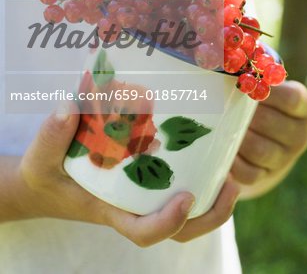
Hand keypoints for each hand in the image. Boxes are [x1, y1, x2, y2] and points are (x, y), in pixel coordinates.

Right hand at [17, 106, 240, 245]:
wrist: (45, 181)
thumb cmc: (45, 173)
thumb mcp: (41, 158)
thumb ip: (51, 135)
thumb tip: (69, 108)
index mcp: (111, 209)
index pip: (143, 231)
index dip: (167, 223)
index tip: (186, 198)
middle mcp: (133, 205)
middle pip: (179, 229)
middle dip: (210, 215)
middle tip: (231, 184)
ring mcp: (142, 194)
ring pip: (186, 211)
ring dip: (213, 197)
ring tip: (232, 168)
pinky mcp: (145, 177)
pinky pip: (177, 182)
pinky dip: (198, 171)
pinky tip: (206, 143)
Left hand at [230, 80, 306, 198]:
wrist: (263, 139)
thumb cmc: (258, 101)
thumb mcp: (265, 86)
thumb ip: (252, 73)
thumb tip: (223, 55)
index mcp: (302, 107)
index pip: (290, 99)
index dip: (268, 93)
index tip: (244, 85)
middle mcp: (299, 133)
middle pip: (271, 125)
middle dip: (245, 115)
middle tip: (224, 105)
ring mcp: (285, 157)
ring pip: (261, 150)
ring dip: (238, 138)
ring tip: (219, 127)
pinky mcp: (267, 176)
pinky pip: (250, 173)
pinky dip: (233, 164)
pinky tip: (219, 152)